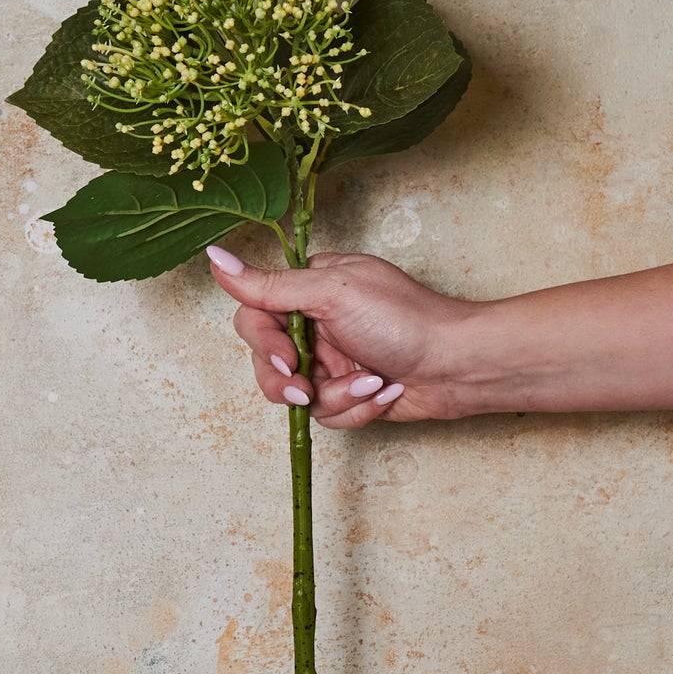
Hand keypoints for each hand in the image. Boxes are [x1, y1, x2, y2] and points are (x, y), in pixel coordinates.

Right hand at [206, 243, 473, 426]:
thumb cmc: (404, 319)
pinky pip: (328, 415)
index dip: (264, 343)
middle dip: (292, 380)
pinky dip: (356, 408)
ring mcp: (333, 362)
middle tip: (308, 385)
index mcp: (310, 289)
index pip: (255, 316)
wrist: (457, 367)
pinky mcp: (349, 395)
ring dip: (336, 395)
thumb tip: (215, 259)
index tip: (287, 356)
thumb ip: (269, 285)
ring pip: (297, 396)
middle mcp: (317, 324)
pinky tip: (384, 391)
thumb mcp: (331, 291)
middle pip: (268, 363)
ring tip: (371, 383)